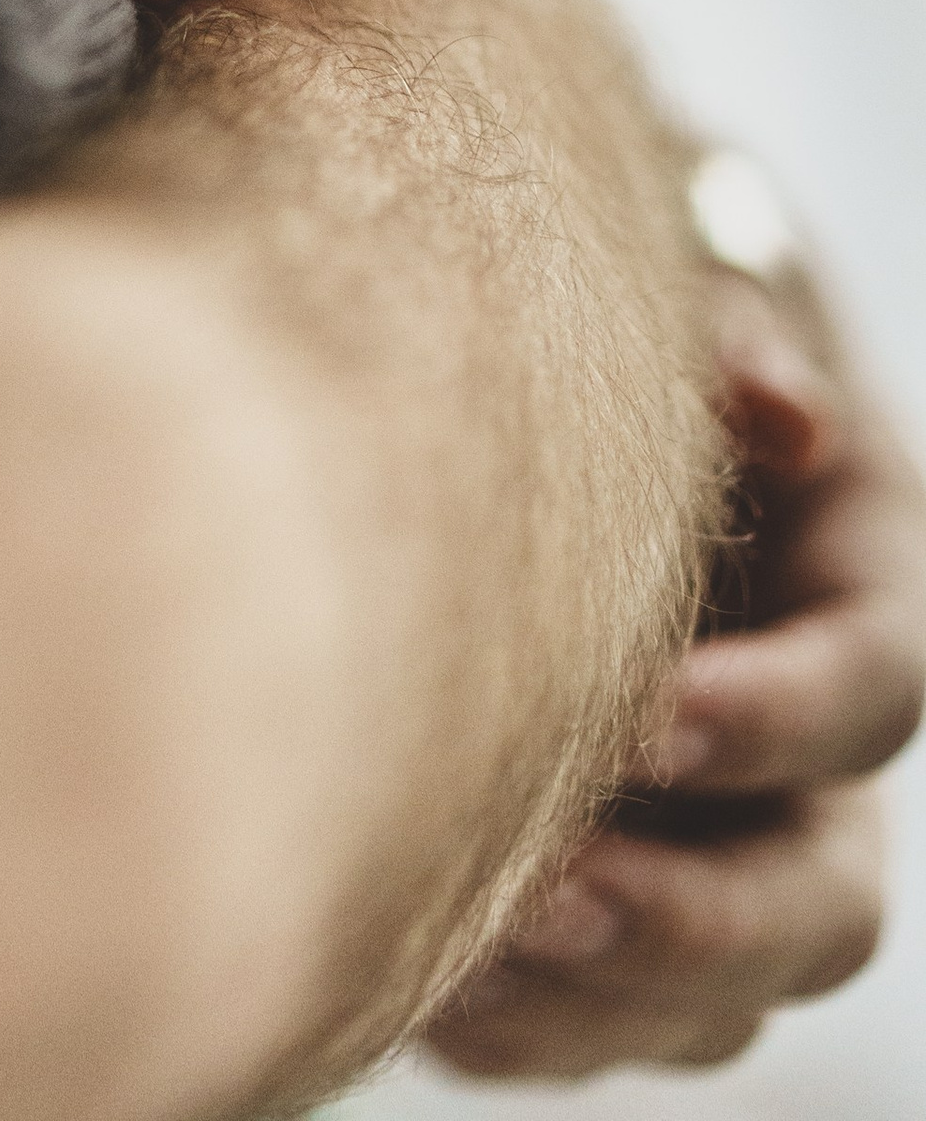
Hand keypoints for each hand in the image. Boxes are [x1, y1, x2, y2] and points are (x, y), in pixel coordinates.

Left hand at [428, 270, 924, 1076]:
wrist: (520, 360)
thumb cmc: (610, 303)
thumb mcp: (672, 273)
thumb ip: (723, 323)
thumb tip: (770, 404)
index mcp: (860, 578)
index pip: (881, 685)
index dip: (782, 718)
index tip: (648, 718)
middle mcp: (809, 745)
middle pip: (828, 900)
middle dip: (701, 917)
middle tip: (553, 891)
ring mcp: (721, 847)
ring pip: (721, 994)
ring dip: (606, 993)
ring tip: (470, 952)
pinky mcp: (617, 915)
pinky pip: (600, 1026)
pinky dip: (524, 1028)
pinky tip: (422, 990)